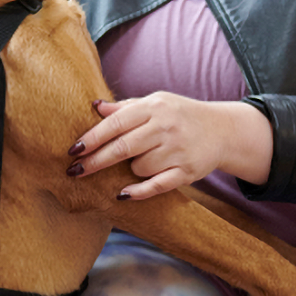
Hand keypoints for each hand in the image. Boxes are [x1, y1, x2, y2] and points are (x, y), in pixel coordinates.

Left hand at [66, 92, 272, 199]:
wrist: (222, 130)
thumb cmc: (180, 115)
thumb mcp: (156, 103)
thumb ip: (126, 108)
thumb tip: (95, 107)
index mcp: (155, 107)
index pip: (116, 123)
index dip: (92, 138)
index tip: (73, 150)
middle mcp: (166, 127)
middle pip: (123, 147)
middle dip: (96, 161)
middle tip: (75, 171)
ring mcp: (177, 150)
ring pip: (139, 167)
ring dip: (130, 170)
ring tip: (138, 162)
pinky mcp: (187, 172)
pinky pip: (156, 186)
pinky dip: (138, 191)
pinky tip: (123, 193)